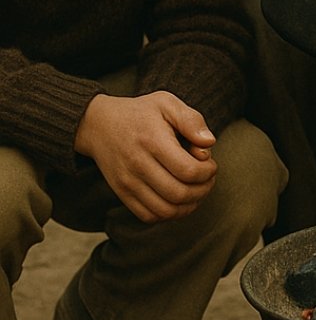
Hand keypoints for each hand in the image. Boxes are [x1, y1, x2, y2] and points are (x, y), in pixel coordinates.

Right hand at [74, 92, 217, 222]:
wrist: (100, 125)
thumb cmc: (140, 113)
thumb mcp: (167, 103)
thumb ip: (191, 120)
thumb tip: (209, 143)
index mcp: (153, 141)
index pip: (188, 170)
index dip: (207, 172)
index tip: (211, 164)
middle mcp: (138, 165)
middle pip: (179, 193)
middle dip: (203, 189)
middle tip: (208, 178)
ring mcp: (128, 183)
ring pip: (165, 210)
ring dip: (189, 205)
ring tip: (197, 190)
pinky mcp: (122, 194)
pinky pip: (149, 216)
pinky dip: (169, 213)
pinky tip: (179, 199)